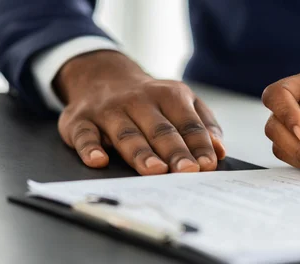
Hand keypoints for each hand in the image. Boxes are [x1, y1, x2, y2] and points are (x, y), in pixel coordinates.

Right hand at [55, 50, 224, 174]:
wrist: (102, 76)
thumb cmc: (150, 100)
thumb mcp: (182, 101)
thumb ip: (203, 124)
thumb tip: (219, 150)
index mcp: (169, 95)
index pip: (188, 123)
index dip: (199, 144)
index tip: (208, 165)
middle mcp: (139, 101)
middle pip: (160, 130)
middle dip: (174, 151)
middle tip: (186, 171)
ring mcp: (109, 110)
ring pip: (127, 134)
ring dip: (141, 153)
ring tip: (155, 170)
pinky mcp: (81, 120)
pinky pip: (85, 135)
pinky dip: (90, 148)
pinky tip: (99, 161)